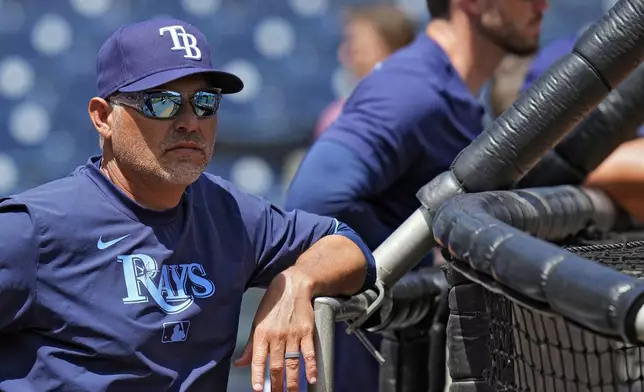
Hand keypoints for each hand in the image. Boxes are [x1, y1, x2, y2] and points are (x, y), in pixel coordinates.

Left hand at [234, 268, 316, 391]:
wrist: (293, 286)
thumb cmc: (274, 303)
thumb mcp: (257, 322)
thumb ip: (251, 346)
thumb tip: (240, 363)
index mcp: (262, 334)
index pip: (258, 360)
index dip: (258, 376)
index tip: (258, 389)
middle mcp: (277, 336)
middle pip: (277, 366)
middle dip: (277, 384)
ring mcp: (293, 335)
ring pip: (292, 363)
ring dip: (292, 382)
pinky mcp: (307, 332)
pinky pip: (309, 353)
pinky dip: (311, 367)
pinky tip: (311, 378)